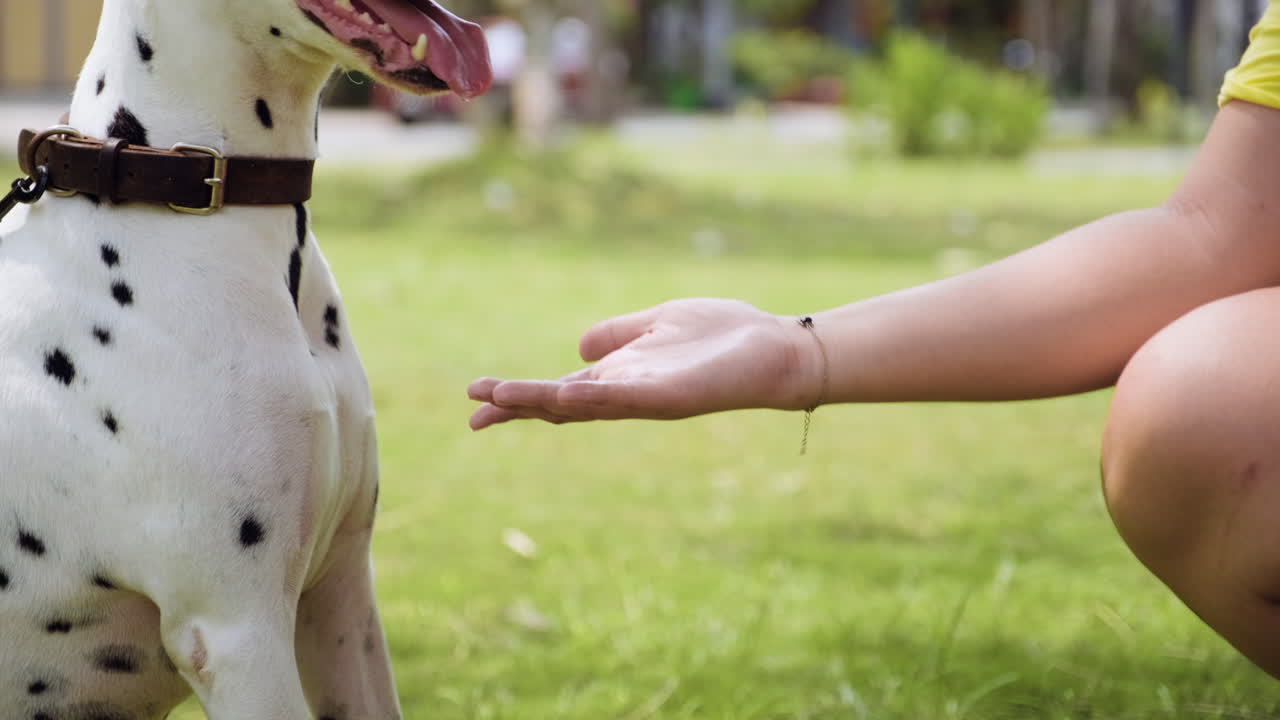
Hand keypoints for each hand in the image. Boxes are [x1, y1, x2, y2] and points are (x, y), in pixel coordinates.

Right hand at [468, 298, 819, 429]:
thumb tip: (578, 348)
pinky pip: (621, 398)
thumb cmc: (723, 336)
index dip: (517, 395)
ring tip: (498, 399)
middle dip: (517, 407)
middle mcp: (626, 394)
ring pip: (580, 406)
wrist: (776, 349)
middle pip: (558, 406)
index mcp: (620, 377)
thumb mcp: (658, 324)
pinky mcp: (670, 396)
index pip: (558, 391)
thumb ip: (619, 334)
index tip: (477, 397)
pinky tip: (560, 393)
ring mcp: (645, 398)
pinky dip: (587, 398)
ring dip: (538, 402)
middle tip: (474, 413)